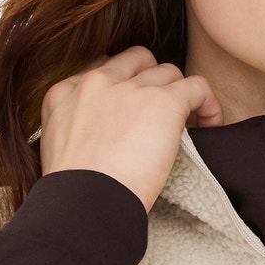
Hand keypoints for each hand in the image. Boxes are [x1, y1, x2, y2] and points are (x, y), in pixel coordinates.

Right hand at [38, 45, 222, 212]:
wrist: (86, 202)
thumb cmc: (74, 194)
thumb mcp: (54, 150)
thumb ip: (74, 129)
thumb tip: (100, 139)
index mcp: (64, 93)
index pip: (101, 69)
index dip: (123, 86)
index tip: (133, 111)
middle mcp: (97, 82)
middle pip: (137, 61)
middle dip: (152, 81)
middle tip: (160, 115)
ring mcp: (131, 89)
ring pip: (169, 72)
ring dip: (179, 95)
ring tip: (189, 124)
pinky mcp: (164, 102)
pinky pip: (198, 87)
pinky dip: (209, 104)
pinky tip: (210, 126)